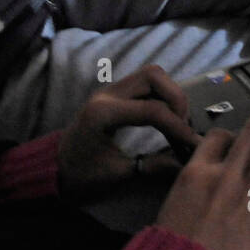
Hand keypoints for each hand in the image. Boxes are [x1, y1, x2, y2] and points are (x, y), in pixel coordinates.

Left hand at [57, 65, 196, 197]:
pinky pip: (144, 83)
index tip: (193, 142)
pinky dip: (161, 95)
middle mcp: (107, 94)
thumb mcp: (117, 174)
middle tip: (183, 125)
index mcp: (103, 114)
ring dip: (170, 93)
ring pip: (151, 74)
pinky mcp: (114, 93)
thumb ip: (152, 166)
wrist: (57, 166)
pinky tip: (166, 117)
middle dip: (176, 98)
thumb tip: (184, 165)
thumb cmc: (82, 173)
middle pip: (153, 76)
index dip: (178, 126)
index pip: (152, 110)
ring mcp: (110, 90)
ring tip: (176, 121)